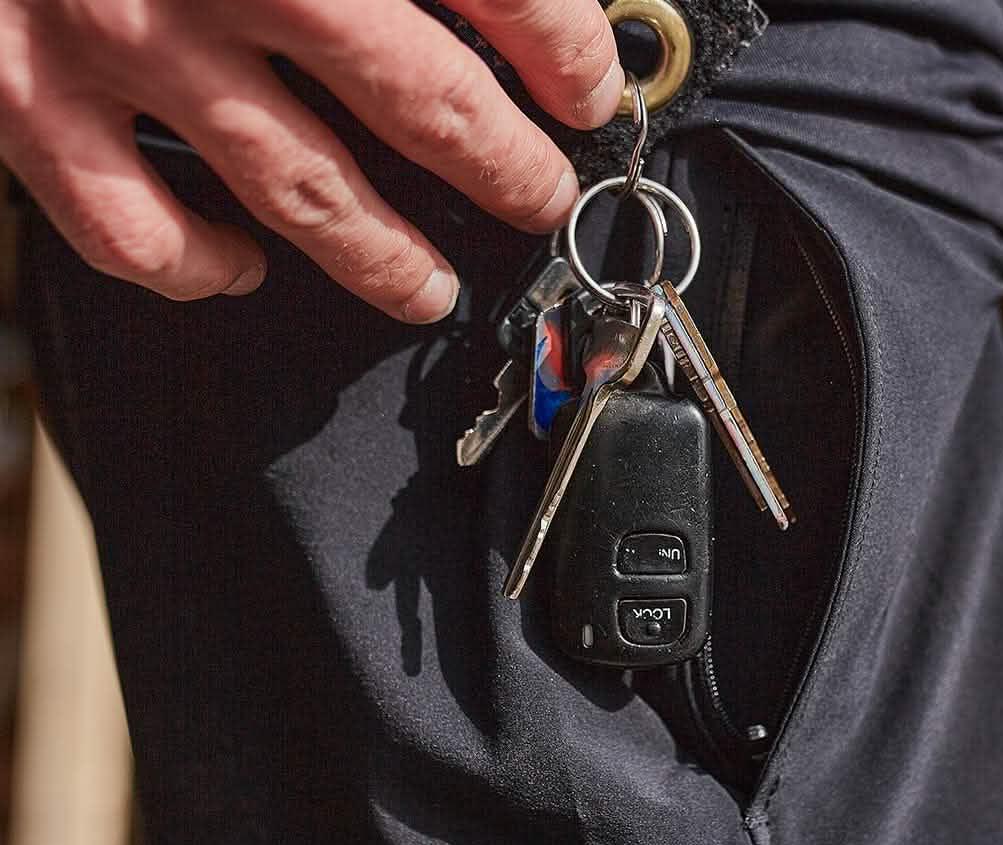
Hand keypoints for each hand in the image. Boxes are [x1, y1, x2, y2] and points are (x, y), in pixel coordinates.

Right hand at [0, 0, 622, 321]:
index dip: (562, 48)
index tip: (588, 87)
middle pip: (420, 102)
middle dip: (506, 167)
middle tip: (538, 197)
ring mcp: (119, 39)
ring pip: (302, 189)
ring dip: (387, 258)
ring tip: (432, 289)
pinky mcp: (27, 99)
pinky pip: (134, 227)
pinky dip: (199, 268)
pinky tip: (242, 267)